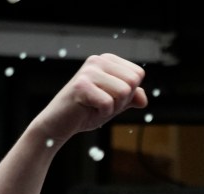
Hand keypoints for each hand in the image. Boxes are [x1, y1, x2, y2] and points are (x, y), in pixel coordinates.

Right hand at [29, 54, 147, 145]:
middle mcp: (97, 60)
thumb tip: (143, 99)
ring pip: (124, 92)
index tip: (110, 97)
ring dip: (113, 107)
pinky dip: (103, 113)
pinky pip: (108, 103)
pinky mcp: (81, 86)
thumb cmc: (88, 111)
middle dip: (123, 100)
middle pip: (133, 82)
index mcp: (107, 60)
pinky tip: (88, 110)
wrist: (60, 123)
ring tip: (95, 106)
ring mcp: (88, 71)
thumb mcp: (115, 103)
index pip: (138, 74)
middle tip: (102, 103)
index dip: (129, 93)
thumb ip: (131, 98)